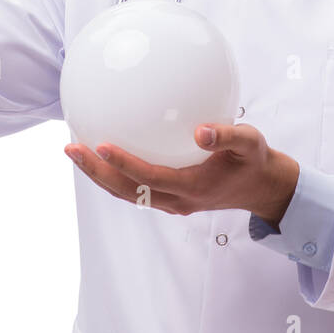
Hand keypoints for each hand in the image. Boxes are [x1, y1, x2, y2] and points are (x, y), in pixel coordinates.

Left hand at [63, 122, 299, 224]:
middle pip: (126, 191)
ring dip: (99, 176)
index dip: (124, 164)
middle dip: (96, 173)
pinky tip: (102, 153)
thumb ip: (228, 134)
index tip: (100, 145)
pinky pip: (136, 189)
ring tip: (75, 151)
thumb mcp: (251, 142)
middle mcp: (177, 200)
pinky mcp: (170, 199)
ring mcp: (172, 202)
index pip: (150, 177)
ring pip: (127, 193)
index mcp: (193, 186)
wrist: (262, 188)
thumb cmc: (254, 160)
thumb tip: (200, 129)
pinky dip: (115, 175)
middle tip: (71, 148)